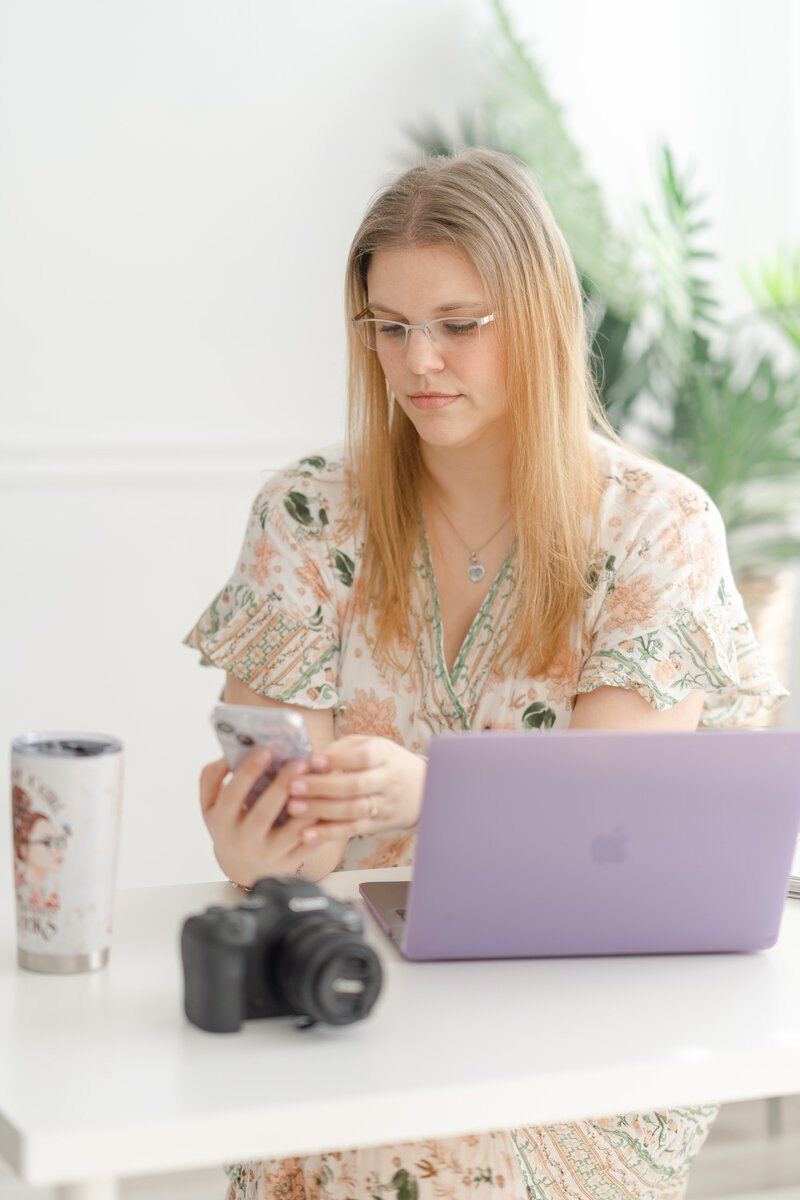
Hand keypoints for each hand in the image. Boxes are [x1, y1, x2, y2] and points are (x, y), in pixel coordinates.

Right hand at [199, 749, 315, 886]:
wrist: (241, 864)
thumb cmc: (228, 823)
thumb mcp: (210, 803)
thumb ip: (211, 777)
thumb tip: (227, 755)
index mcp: (221, 822)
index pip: (233, 795)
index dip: (248, 772)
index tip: (266, 750)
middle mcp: (243, 841)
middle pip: (263, 813)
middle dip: (281, 786)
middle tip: (299, 761)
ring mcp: (267, 854)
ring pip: (291, 832)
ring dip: (307, 806)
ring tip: (319, 780)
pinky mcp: (288, 862)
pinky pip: (308, 843)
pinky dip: (320, 824)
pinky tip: (328, 801)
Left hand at [284, 736, 426, 844]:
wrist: (425, 789)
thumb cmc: (387, 762)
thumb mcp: (371, 745)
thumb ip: (342, 748)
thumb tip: (311, 758)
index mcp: (385, 754)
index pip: (364, 757)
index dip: (338, 759)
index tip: (313, 761)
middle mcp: (387, 780)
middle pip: (356, 785)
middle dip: (322, 787)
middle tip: (293, 786)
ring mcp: (384, 805)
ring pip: (353, 810)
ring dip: (321, 811)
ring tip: (293, 808)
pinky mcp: (377, 825)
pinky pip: (352, 830)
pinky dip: (328, 834)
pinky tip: (305, 834)